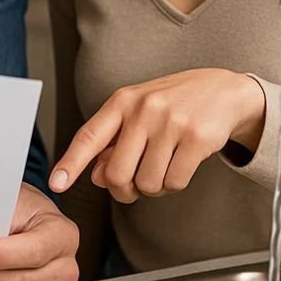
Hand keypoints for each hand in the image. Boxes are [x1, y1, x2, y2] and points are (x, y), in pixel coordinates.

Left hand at [48, 68, 265, 202]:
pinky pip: (174, 183)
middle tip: (135, 186)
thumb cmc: (175, 103)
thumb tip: (96, 176)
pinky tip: (181, 166)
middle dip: (124, 190)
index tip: (56, 184)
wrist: (225, 90)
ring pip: (147, 183)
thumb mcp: (139, 113)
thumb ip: (115, 142)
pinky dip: (174, 185)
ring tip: (164, 167)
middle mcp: (144, 109)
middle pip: (117, 173)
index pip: (89, 136)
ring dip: (154, 187)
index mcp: (123, 101)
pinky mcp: (197, 138)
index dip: (71, 163)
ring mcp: (171, 123)